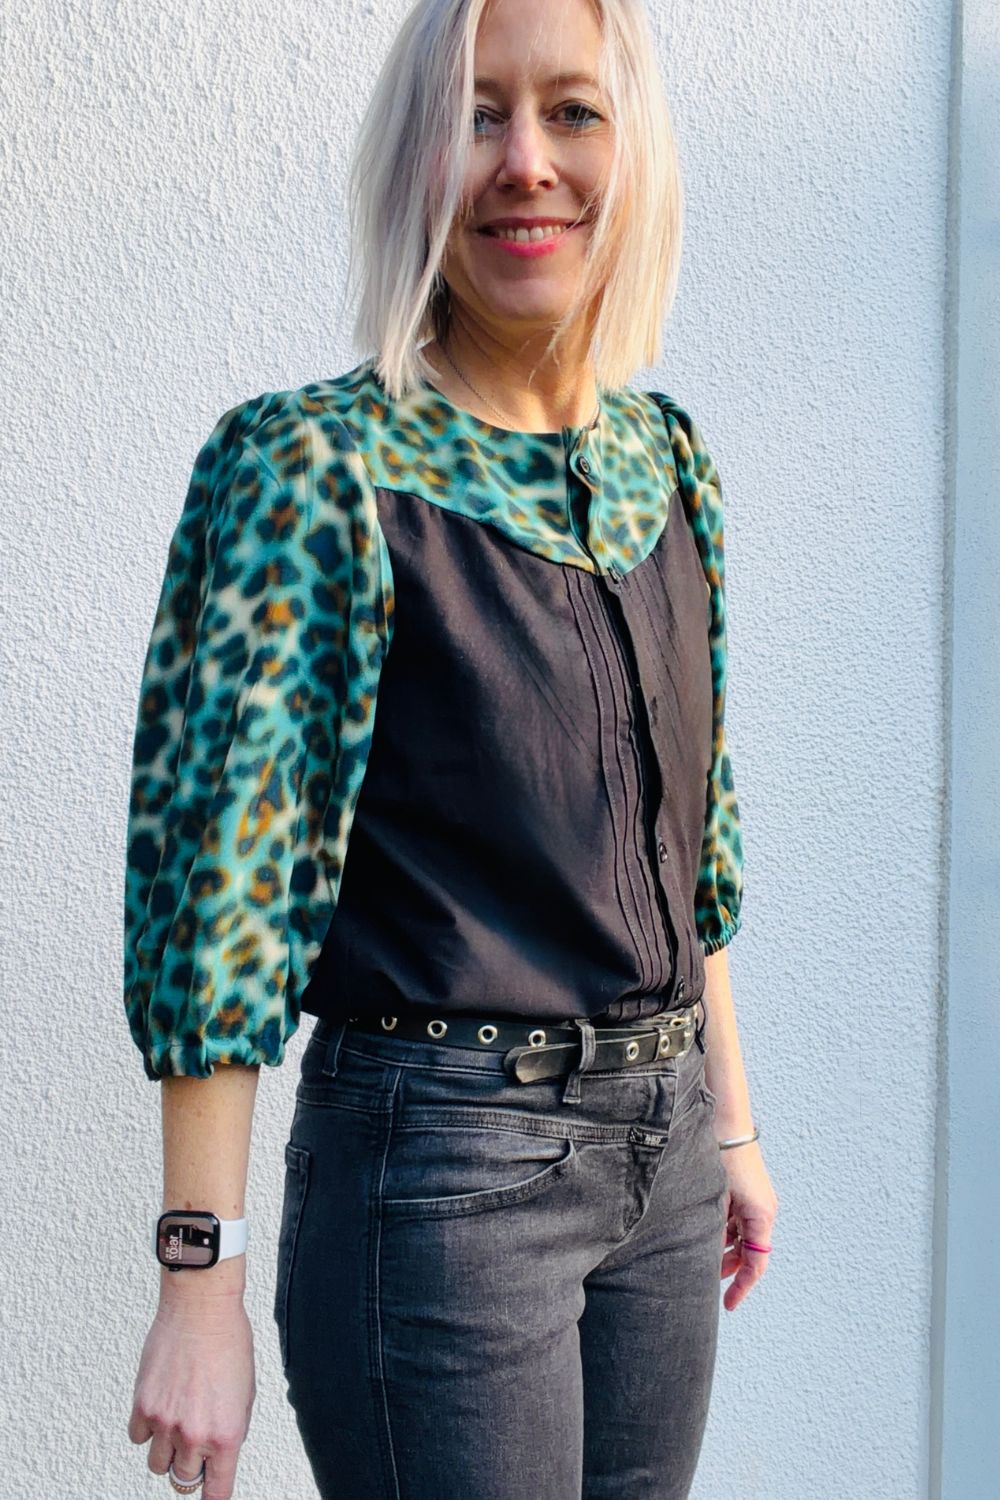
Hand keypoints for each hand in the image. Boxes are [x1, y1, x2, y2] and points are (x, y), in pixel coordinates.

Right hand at [128, 1294, 255, 1499]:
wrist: (200, 1307)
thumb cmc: (228, 1339)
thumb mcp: (246, 1390)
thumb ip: (233, 1426)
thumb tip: (221, 1449)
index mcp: (225, 1433)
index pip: (216, 1490)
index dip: (213, 1495)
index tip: (212, 1495)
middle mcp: (194, 1433)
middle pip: (183, 1479)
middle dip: (191, 1465)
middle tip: (195, 1442)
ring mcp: (165, 1422)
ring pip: (157, 1464)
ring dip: (168, 1449)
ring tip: (178, 1421)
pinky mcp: (142, 1405)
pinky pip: (138, 1437)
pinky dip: (148, 1428)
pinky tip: (161, 1406)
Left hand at [716, 1140, 777, 1310]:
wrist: (725, 1120)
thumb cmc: (721, 1156)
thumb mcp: (716, 1199)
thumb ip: (713, 1230)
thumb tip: (702, 1257)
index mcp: (762, 1216)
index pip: (755, 1264)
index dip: (742, 1287)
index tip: (728, 1305)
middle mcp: (763, 1210)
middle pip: (749, 1253)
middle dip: (730, 1270)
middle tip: (707, 1283)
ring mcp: (755, 1200)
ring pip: (741, 1237)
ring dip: (724, 1250)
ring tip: (700, 1260)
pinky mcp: (745, 1191)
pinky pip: (737, 1220)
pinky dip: (723, 1231)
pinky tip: (703, 1233)